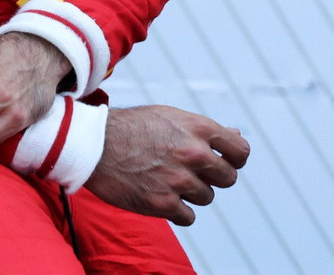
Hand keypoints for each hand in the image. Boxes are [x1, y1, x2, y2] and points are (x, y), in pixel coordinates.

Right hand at [84, 105, 248, 226]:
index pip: (241, 151)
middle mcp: (193, 153)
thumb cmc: (131, 128)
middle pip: (227, 178)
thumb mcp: (169, 117)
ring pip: (206, 197)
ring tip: (165, 179)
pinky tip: (160, 195)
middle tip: (188, 172)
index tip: (223, 162)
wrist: (92, 145)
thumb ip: (203, 130)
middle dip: (212, 177)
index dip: (234, 159)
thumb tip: (236, 135)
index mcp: (198, 128)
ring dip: (190, 192)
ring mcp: (178, 180)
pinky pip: (188, 216)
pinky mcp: (163, 203)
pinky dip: (177, 210)